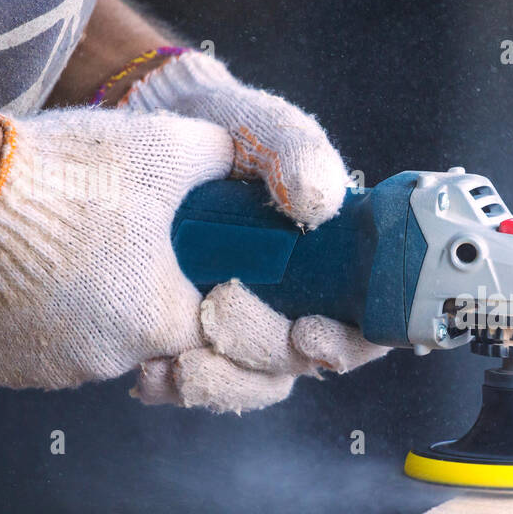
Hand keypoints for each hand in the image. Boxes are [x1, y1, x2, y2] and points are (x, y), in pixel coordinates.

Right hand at [0, 109, 382, 412]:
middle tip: (125, 252)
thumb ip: (223, 161)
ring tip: (75, 258)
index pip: (211, 333)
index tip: (196, 276)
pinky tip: (34, 278)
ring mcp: (53, 370)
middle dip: (146, 302)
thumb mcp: (168, 149)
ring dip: (92, 315)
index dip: (209, 301)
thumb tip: (250, 162)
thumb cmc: (72, 172)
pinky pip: (39, 352)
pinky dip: (43, 324)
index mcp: (163, 322)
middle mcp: (113, 360)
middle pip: (149, 340)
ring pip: (92, 347)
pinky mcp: (3, 367)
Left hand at [122, 49, 390, 393]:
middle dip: (260, 350)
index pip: (366, 327)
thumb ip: (300, 154)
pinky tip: (147, 372)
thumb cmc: (233, 130)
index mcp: (338, 264)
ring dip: (216, 382)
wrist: (161, 129)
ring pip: (249, 382)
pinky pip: (192, 382)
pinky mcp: (192, 336)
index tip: (308, 334)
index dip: (348, 345)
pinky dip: (170, 384)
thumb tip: (317, 203)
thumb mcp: (270, 128)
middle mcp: (299, 303)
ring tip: (173, 364)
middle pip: (301, 362)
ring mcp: (247, 324)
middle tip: (218, 309)